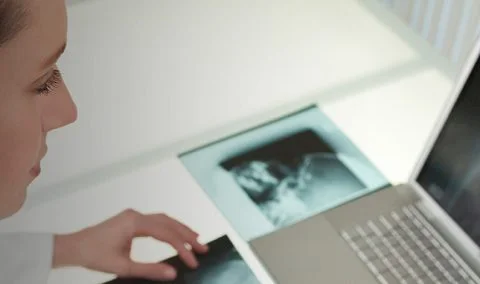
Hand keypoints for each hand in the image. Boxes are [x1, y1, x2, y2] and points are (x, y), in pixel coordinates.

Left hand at [52, 209, 208, 280]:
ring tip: (196, 240)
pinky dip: (169, 228)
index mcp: (134, 222)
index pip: (166, 234)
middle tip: (203, 248)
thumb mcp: (123, 267)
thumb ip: (150, 270)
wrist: (74, 247)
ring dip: (180, 229)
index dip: (182, 248)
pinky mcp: (132, 220)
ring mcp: (134, 216)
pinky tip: (176, 234)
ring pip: (164, 220)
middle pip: (169, 223)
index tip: (193, 260)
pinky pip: (156, 221)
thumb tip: (172, 273)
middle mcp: (136, 215)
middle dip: (188, 236)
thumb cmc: (94, 254)